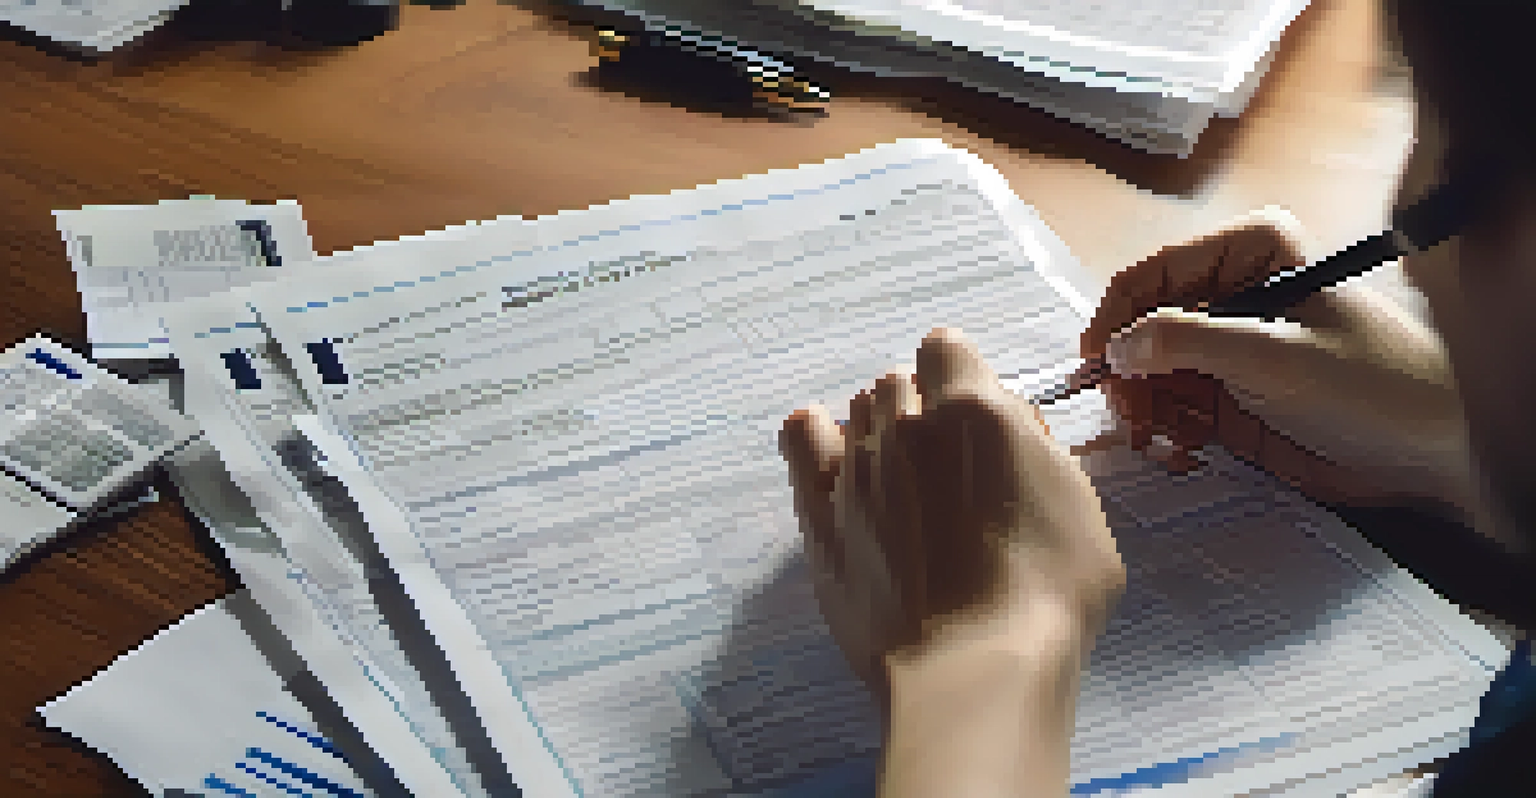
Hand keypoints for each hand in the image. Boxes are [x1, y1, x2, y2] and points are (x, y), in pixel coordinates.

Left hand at [779, 328, 1124, 712]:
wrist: (974, 667)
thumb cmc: (1047, 596)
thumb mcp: (1079, 506)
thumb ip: (1037, 451)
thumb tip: (1010, 428)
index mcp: (974, 410)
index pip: (947, 349)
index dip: (961, 377)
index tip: (976, 417)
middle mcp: (906, 426)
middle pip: (899, 384)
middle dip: (922, 411)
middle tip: (949, 469)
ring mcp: (856, 469)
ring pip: (857, 412)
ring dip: (879, 432)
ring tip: (902, 482)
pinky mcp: (820, 515)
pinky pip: (800, 440)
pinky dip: (812, 435)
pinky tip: (824, 446)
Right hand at [1081, 210, 1474, 515]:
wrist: (1433, 447)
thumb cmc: (1374, 384)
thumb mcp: (1275, 357)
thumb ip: (1188, 342)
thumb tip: (1114, 347)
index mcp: (1249, 253)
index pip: (1151, 274)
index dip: (1113, 319)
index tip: (1094, 365)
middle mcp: (1232, 293)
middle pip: (1140, 326)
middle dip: (1127, 374)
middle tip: (1129, 417)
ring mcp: (1228, 347)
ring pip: (1148, 371)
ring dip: (1143, 408)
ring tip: (1158, 441)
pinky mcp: (1230, 396)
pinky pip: (1171, 406)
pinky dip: (1165, 429)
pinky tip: (1182, 450)